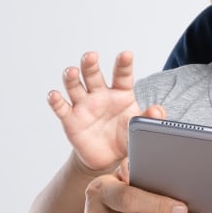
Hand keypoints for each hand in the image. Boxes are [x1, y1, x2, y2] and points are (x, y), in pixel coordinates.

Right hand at [48, 51, 140, 171]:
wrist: (108, 158)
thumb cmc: (126, 136)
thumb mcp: (140, 128)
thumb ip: (150, 118)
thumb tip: (157, 111)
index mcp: (121, 93)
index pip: (122, 75)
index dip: (123, 64)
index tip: (126, 54)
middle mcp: (100, 94)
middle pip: (93, 75)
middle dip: (90, 64)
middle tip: (91, 56)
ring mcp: (84, 105)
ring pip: (75, 86)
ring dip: (71, 78)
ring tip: (71, 72)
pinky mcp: (71, 119)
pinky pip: (62, 108)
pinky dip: (56, 101)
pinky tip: (54, 95)